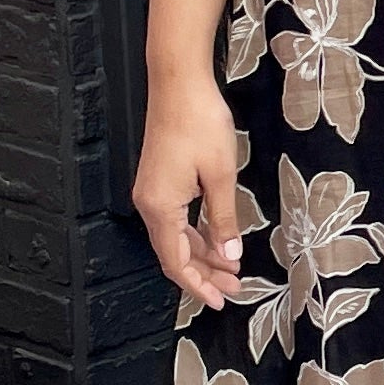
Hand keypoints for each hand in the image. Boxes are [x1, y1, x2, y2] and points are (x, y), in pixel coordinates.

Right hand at [134, 68, 244, 308]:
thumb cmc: (200, 123)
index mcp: (161, 208)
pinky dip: (196, 233)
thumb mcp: (221, 175)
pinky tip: (217, 239)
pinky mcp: (159, 180)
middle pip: (175, 253)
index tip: (221, 301)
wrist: (178, 83)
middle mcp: (150, 204)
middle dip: (204, 274)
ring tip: (231, 268)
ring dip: (202, 254)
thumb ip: (223, 219)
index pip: (176, 262)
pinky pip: (176, 219)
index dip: (198, 286)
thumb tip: (229, 254)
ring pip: (176, 237)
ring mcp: (152, 192)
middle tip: (233, 288)